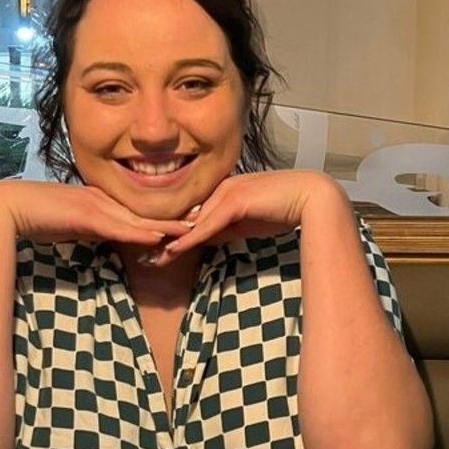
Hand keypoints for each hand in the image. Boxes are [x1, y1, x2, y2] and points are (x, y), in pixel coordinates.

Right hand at [0, 180, 191, 248]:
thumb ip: (93, 231)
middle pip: (148, 212)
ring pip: (139, 218)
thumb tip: (110, 240)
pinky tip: (158, 237)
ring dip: (167, 225)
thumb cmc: (38, 217)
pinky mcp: (86, 215)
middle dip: (177, 218)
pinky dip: (139, 232)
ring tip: (195, 230)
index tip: (191, 220)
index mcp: (103, 203)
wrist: (11, 206)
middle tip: (208, 220)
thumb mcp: (74, 226)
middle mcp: (104, 201)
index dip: (167, 216)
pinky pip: (118, 225)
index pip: (140, 212)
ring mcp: (96, 206)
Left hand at [148, 170, 348, 263]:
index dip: (167, 232)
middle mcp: (216, 189)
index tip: (149, 249)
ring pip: (190, 222)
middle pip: (182, 217)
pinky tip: (173, 251)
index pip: (187, 214)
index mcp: (218, 191)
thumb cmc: (280, 208)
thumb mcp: (244, 222)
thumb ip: (222, 228)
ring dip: (168, 242)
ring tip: (149, 259)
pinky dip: (188, 239)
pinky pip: (206, 224)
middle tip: (139, 257)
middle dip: (159, 237)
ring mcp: (224, 193)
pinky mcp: (233, 201)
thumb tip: (201, 239)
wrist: (309, 196)